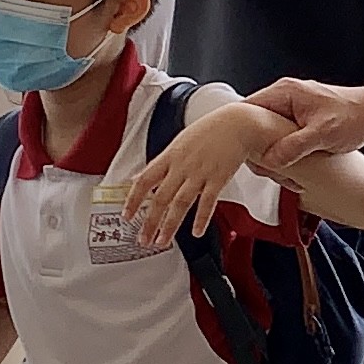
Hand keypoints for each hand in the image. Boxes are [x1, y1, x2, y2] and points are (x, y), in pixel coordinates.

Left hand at [126, 102, 280, 249]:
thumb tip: (138, 177)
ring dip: (170, 225)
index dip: (133, 199)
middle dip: (150, 222)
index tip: (127, 215)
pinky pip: (208, 202)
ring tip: (163, 240)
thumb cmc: (208, 132)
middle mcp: (182, 166)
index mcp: (170, 156)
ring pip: (181, 203)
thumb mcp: (178, 143)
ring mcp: (200, 173)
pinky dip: (201, 218)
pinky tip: (196, 231)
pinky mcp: (218, 178)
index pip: (145, 179)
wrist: (236, 123)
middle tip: (143, 239)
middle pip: (161, 197)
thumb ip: (159, 164)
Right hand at [247, 78, 363, 171]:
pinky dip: (285, 154)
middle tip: (272, 168)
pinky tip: (296, 168)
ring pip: (267, 136)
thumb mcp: (323, 134)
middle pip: (254, 125)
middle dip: (260, 150)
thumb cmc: (354, 116)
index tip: (244, 152)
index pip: (246, 109)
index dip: (240, 132)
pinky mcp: (299, 121)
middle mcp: (284, 98)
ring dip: (274, 156)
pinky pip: (281, 139)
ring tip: (289, 172)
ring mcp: (291, 109)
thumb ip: (295, 146)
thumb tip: (271, 159)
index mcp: (284, 92)